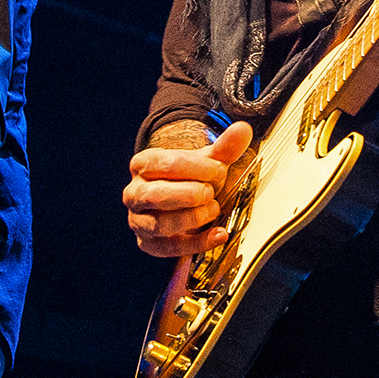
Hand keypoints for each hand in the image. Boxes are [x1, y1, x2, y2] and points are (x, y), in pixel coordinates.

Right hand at [123, 122, 253, 257]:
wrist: (183, 201)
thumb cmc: (191, 178)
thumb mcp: (206, 161)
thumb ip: (224, 147)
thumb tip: (243, 129)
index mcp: (143, 165)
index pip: (163, 164)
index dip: (194, 167)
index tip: (218, 168)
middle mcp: (135, 193)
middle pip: (155, 196)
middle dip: (189, 194)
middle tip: (211, 191)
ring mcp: (139, 220)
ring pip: (160, 224)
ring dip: (192, 218)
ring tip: (213, 209)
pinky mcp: (150, 244)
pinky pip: (170, 248)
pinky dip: (198, 243)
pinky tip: (219, 234)